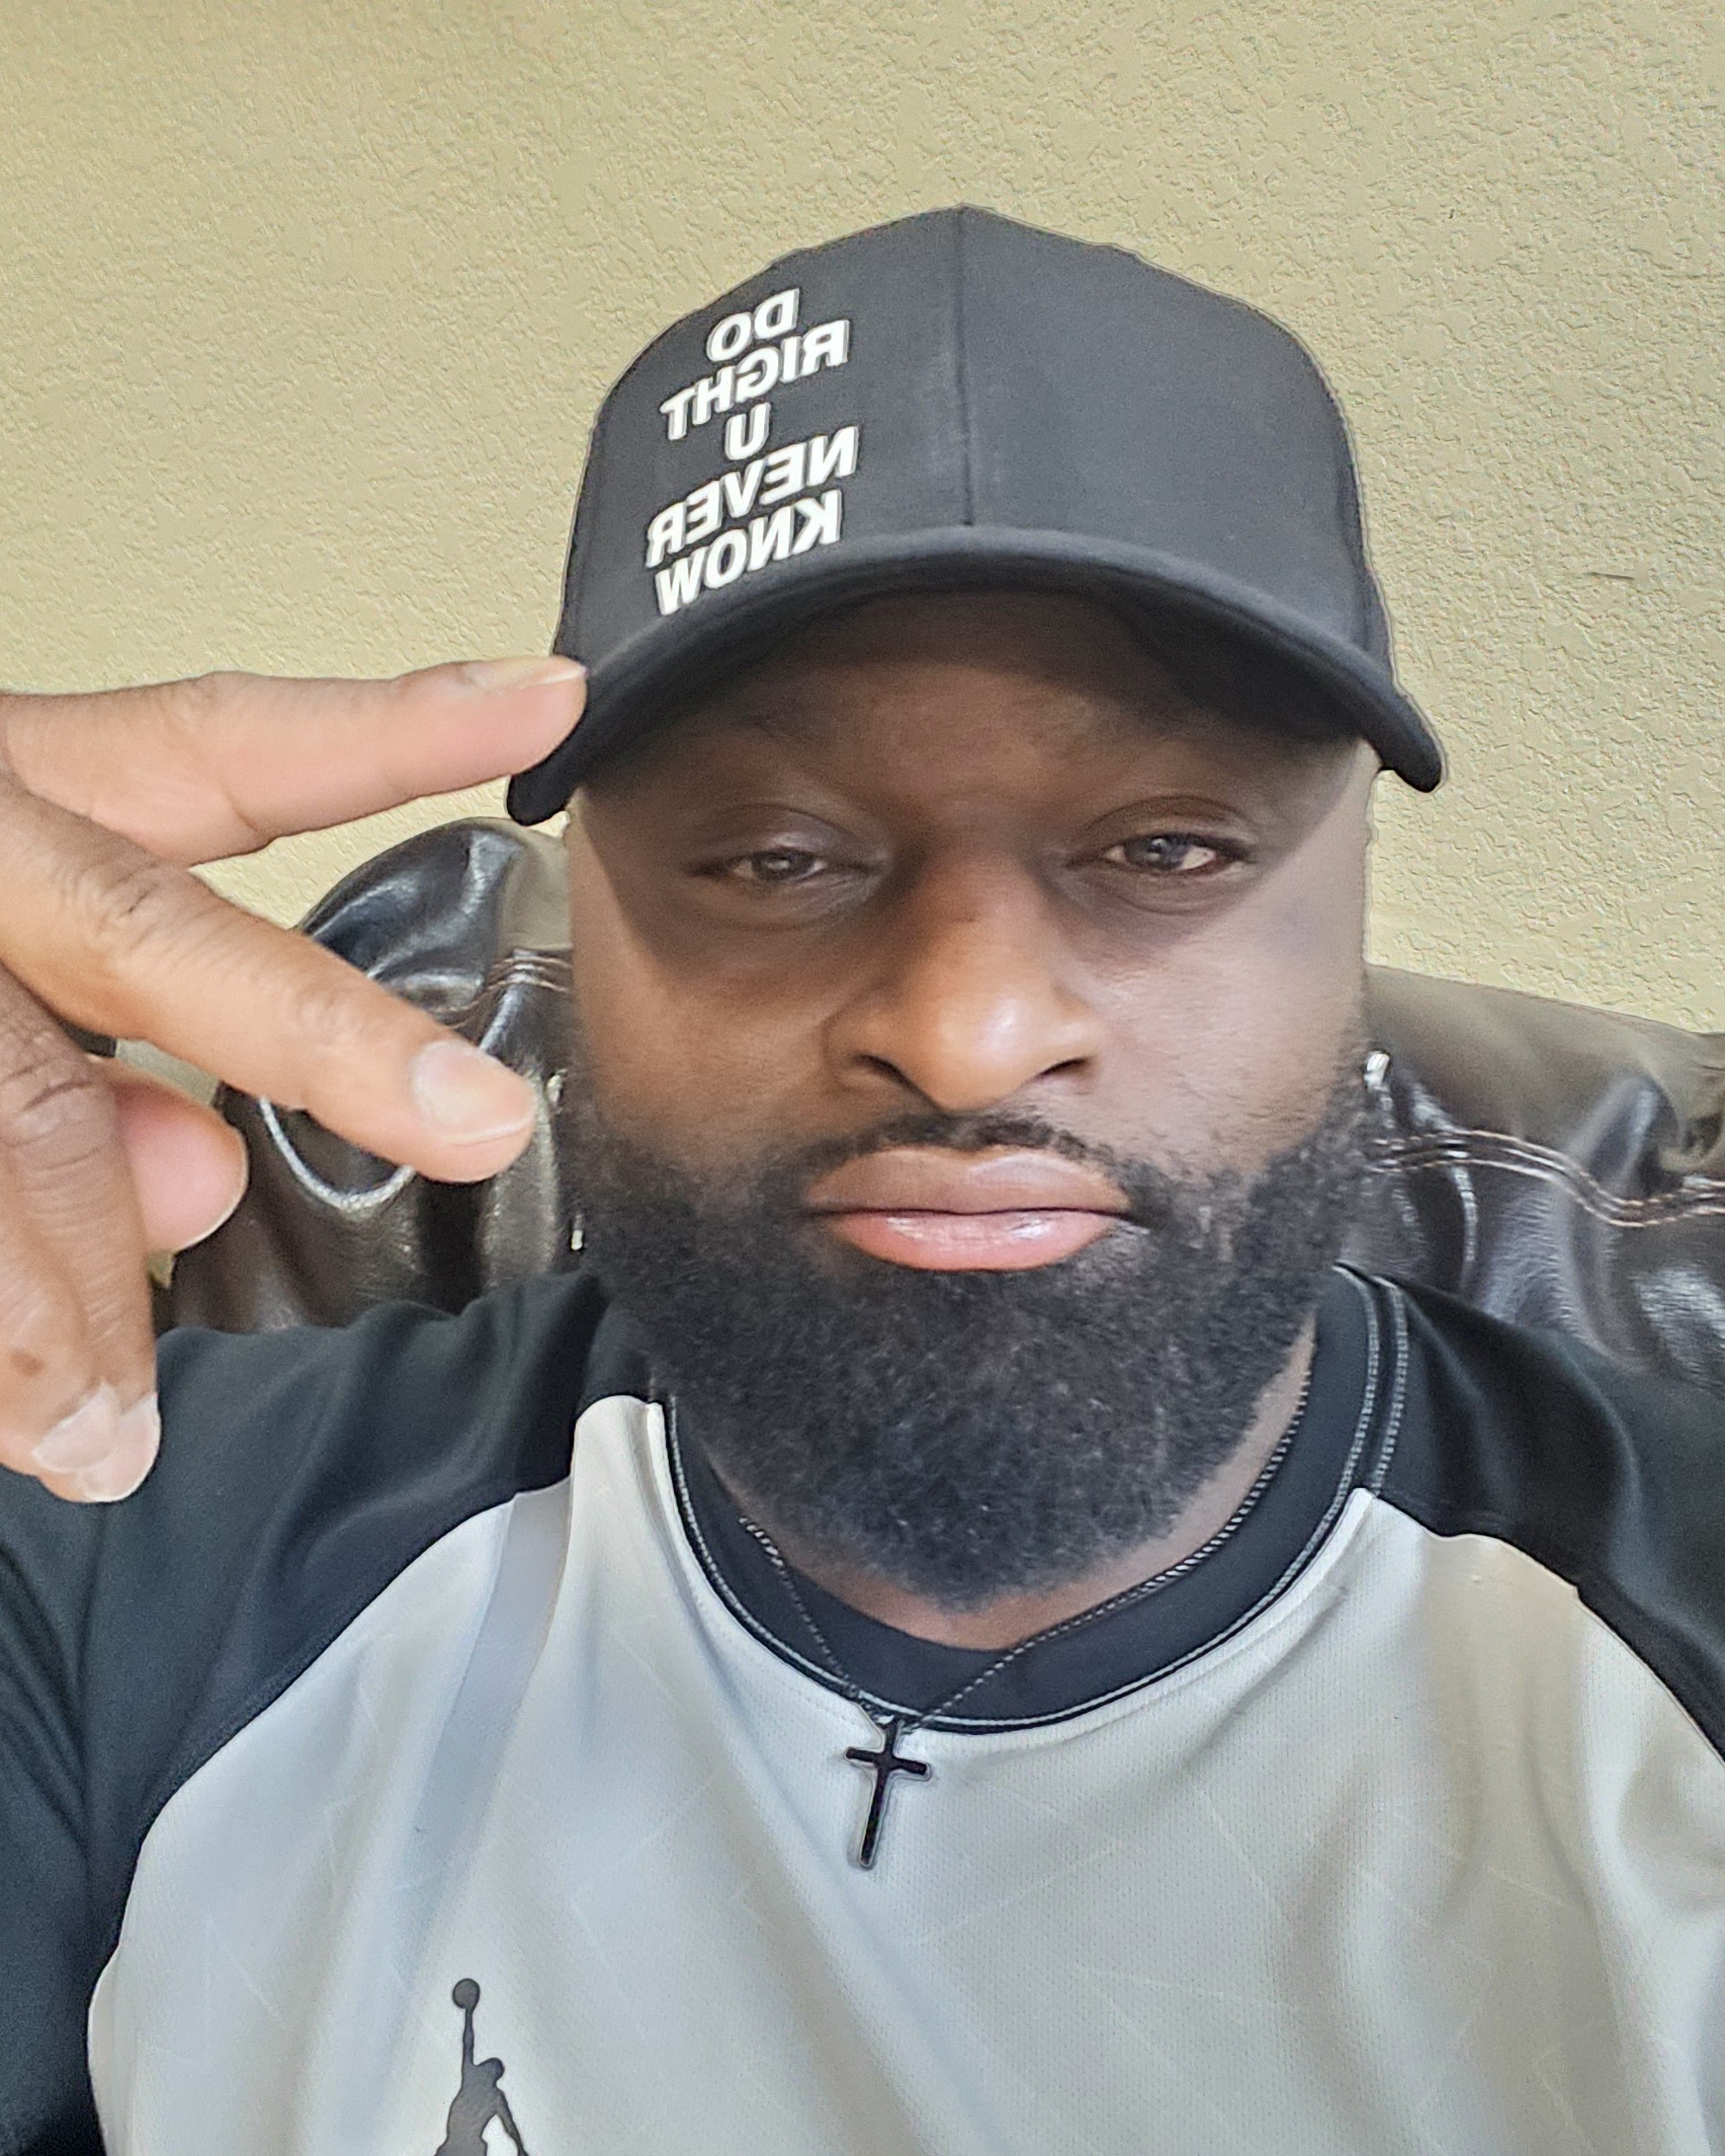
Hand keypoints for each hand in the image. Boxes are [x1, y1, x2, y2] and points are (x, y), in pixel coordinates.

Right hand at [0, 656, 584, 1503]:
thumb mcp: (6, 932)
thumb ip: (119, 1030)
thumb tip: (200, 1180)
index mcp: (15, 792)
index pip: (222, 742)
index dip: (383, 728)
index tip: (551, 699)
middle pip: (142, 927)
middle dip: (321, 1031)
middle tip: (478, 1121)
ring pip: (6, 1120)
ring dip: (53, 1297)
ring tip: (101, 1438)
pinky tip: (26, 1410)